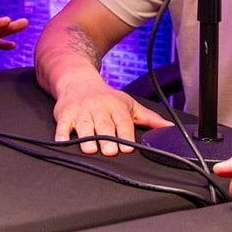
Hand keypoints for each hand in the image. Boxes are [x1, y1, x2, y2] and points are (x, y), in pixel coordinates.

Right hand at [52, 75, 171, 156]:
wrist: (78, 80)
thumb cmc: (106, 97)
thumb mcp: (130, 104)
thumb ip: (150, 119)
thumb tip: (170, 129)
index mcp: (117, 107)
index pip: (122, 123)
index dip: (124, 135)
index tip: (126, 147)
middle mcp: (99, 109)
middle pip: (103, 126)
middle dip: (107, 138)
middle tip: (110, 151)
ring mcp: (81, 112)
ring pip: (84, 126)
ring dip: (86, 138)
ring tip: (90, 149)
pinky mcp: (65, 114)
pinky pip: (62, 125)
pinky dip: (61, 134)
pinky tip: (63, 142)